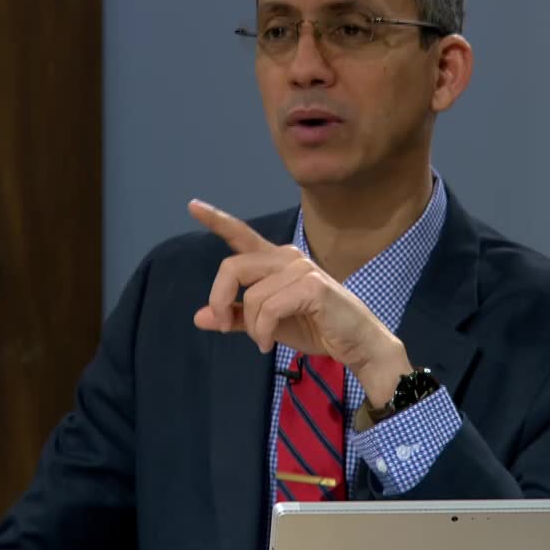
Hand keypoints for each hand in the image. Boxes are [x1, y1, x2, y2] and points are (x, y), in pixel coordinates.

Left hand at [188, 199, 411, 402]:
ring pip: (252, 296)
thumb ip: (237, 317)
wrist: (356, 344)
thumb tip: (199, 317)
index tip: (192, 205)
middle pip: (232, 267)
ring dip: (252, 327)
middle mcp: (287, 257)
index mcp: (275, 261)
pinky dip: (263, 332)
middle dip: (220, 300)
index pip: (242, 235)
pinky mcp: (313, 286)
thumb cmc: (316, 329)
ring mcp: (302, 268)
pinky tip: (270, 344)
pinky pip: (268, 309)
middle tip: (224, 326)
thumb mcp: (268, 325)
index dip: (216, 219)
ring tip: (263, 341)